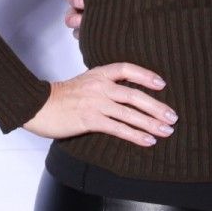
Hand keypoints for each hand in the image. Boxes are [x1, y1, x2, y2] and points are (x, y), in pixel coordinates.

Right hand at [23, 62, 177, 145]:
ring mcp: (96, 103)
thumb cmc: (62, 96)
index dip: (146, 75)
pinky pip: (118, 128)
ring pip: (130, 113)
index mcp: (99, 73)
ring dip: (151, 123)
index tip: (162, 84)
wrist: (38, 105)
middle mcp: (100, 86)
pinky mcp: (90, 120)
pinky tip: (148, 141)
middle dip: (156, 106)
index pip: (127, 69)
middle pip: (134, 94)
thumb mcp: (85, 81)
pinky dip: (135, 135)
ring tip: (166, 131)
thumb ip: (104, 83)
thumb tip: (126, 92)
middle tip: (172, 116)